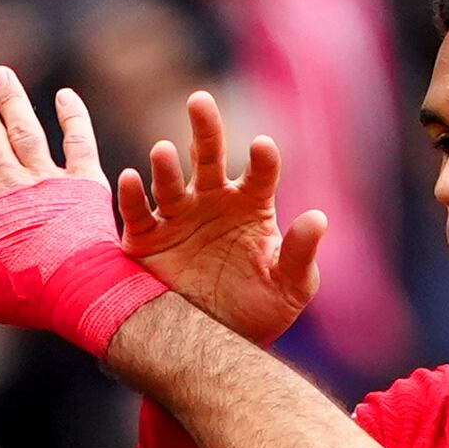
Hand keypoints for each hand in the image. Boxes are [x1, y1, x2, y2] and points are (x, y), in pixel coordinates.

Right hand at [0, 68, 164, 355]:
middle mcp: (14, 189)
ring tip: (0, 74)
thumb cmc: (31, 299)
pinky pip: (79, 141)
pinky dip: (72, 117)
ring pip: (25, 131)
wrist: (85, 294)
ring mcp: (49, 182)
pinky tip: (66, 95)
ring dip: (11, 100)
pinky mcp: (85, 183)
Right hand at [112, 89, 326, 347]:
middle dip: (205, 129)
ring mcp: (177, 217)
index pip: (259, 174)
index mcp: (251, 206)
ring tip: (164, 151)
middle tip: (199, 101)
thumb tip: (317, 217)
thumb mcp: (289, 288)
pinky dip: (132, 196)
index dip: (262, 160)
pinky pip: (137, 213)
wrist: (213, 347)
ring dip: (166, 166)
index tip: (262, 148)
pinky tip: (131, 178)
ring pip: (169, 182)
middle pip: (208, 157)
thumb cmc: (258, 312)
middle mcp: (212, 202)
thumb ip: (299, 254)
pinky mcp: (146, 239)